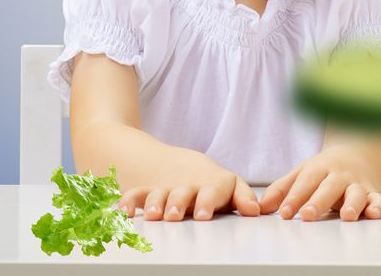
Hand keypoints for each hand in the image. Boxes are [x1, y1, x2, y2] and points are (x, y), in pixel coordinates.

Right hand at [116, 153, 258, 221]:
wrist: (182, 164)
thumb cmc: (212, 182)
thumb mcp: (231, 186)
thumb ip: (243, 197)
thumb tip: (257, 211)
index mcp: (211, 185)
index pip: (211, 191)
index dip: (207, 202)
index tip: (203, 215)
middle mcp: (188, 187)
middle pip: (182, 193)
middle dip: (178, 204)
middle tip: (175, 216)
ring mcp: (167, 189)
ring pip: (158, 195)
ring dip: (154, 205)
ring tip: (152, 216)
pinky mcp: (149, 192)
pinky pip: (136, 195)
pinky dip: (128, 203)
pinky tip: (124, 213)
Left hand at [259, 144, 380, 221]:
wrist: (361, 151)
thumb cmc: (327, 168)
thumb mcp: (303, 172)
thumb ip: (282, 190)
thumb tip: (260, 208)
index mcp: (318, 168)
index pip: (305, 182)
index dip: (294, 197)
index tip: (283, 213)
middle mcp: (339, 175)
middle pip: (329, 187)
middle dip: (318, 201)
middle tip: (307, 216)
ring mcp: (357, 183)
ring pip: (356, 193)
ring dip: (352, 204)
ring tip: (346, 216)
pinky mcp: (373, 192)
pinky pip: (379, 199)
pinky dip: (378, 206)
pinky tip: (374, 213)